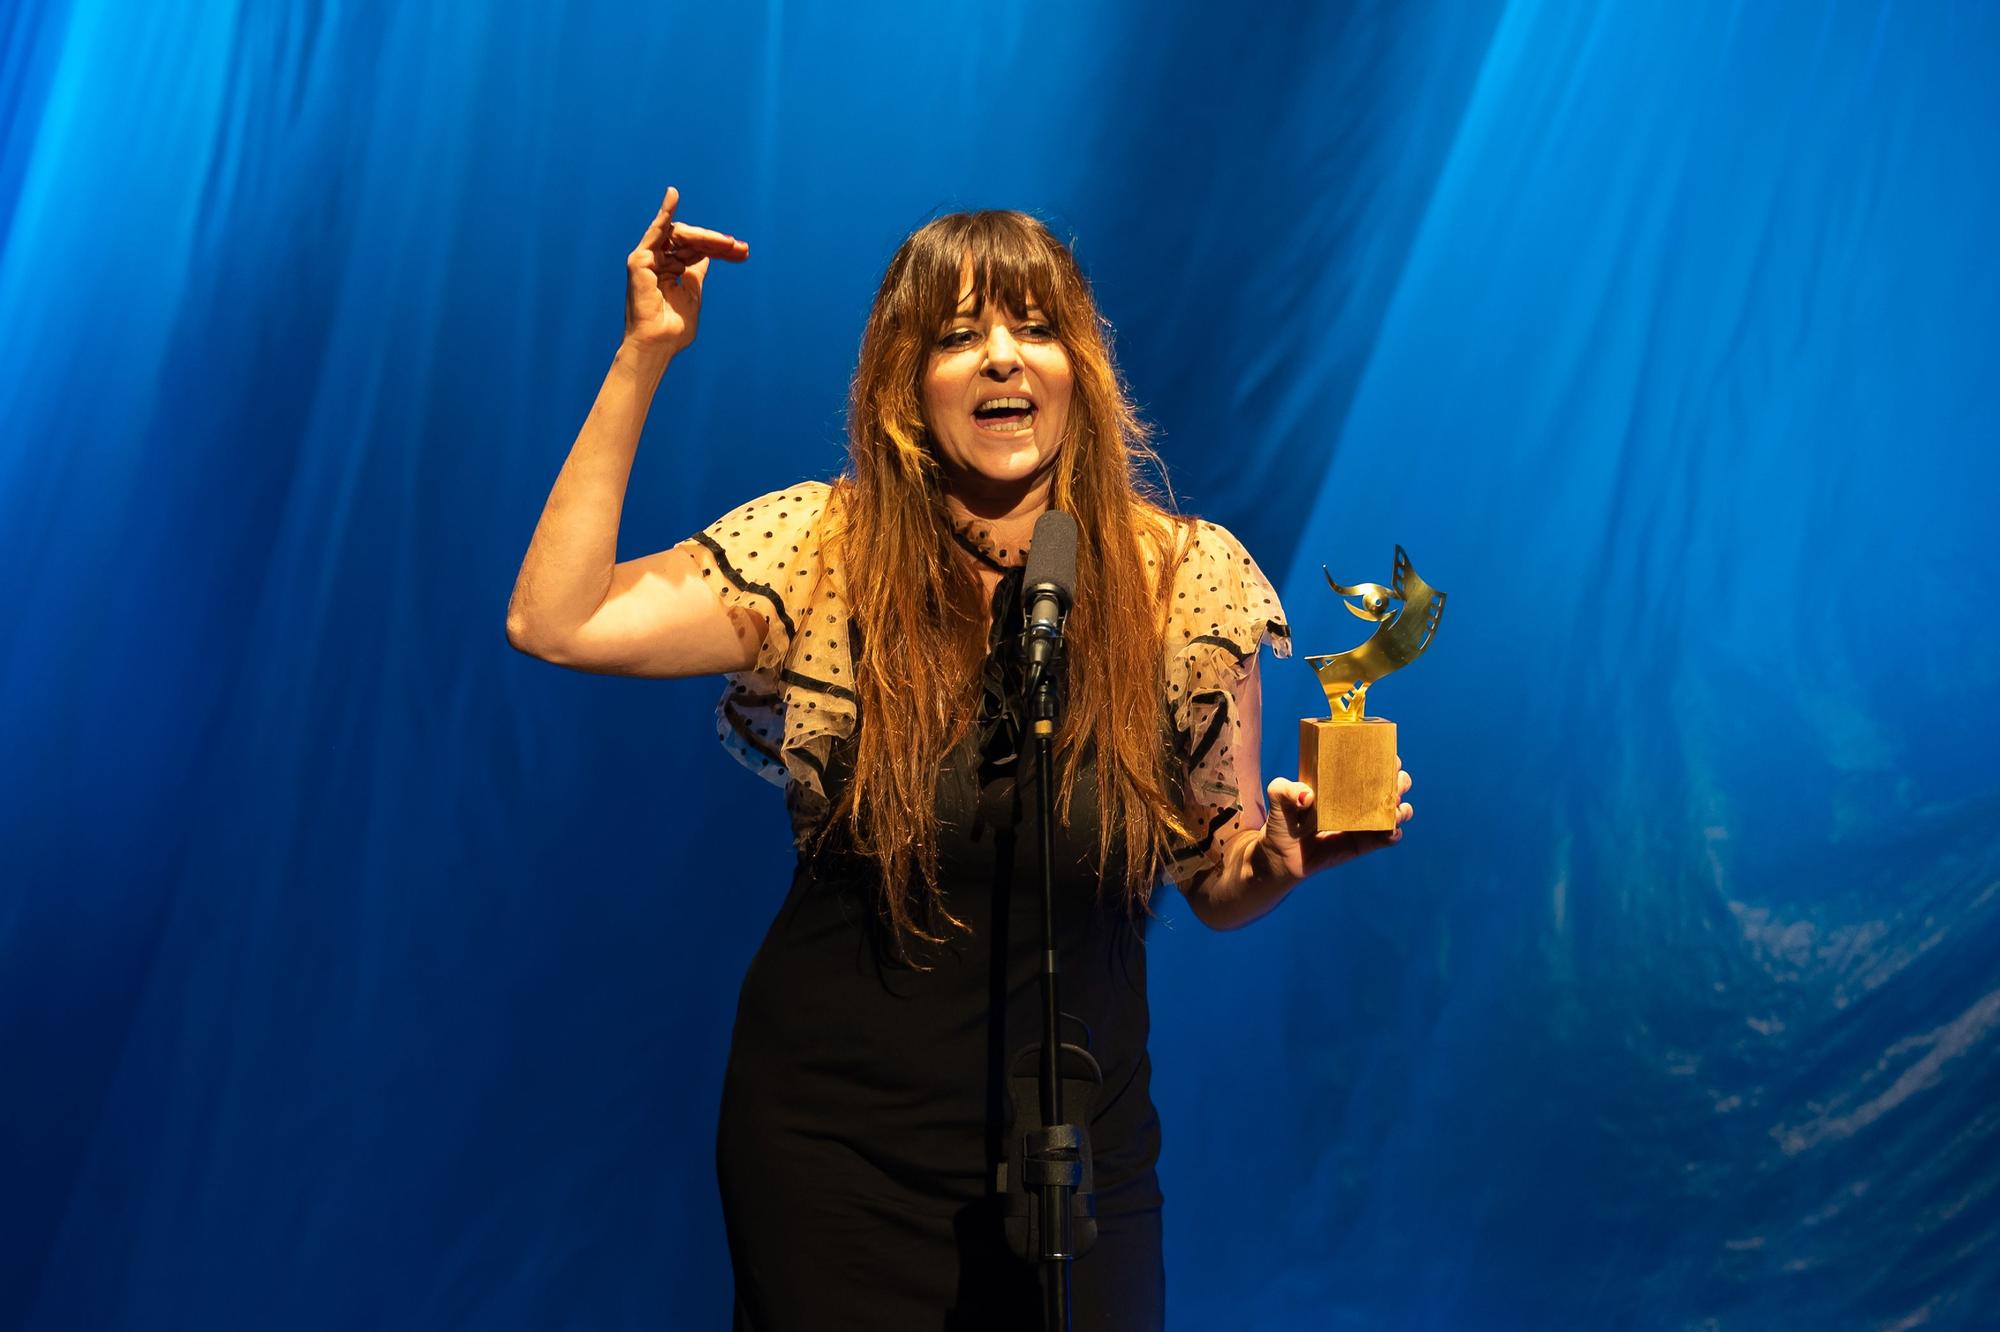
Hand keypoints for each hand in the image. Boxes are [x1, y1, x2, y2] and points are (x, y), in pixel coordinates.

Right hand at [624, 186, 749, 357]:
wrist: (658, 345)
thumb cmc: (674, 329)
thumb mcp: (693, 294)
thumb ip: (697, 272)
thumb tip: (708, 255)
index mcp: (671, 271)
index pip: (698, 251)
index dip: (720, 249)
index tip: (743, 252)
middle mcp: (659, 263)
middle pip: (691, 241)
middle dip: (717, 242)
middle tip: (739, 248)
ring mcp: (648, 260)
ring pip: (680, 236)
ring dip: (705, 237)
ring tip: (727, 243)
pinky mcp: (640, 260)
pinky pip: (655, 232)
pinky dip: (664, 212)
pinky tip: (673, 195)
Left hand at [1258, 766, 1412, 882]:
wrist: (1280, 856)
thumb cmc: (1281, 822)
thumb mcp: (1278, 799)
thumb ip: (1283, 790)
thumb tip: (1307, 796)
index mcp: (1341, 783)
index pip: (1369, 766)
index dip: (1385, 760)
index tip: (1390, 757)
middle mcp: (1357, 801)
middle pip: (1390, 787)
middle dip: (1400, 781)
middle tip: (1395, 783)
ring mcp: (1363, 823)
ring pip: (1395, 812)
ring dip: (1402, 808)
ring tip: (1395, 809)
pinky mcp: (1363, 844)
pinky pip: (1386, 838)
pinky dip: (1394, 833)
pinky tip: (1391, 830)